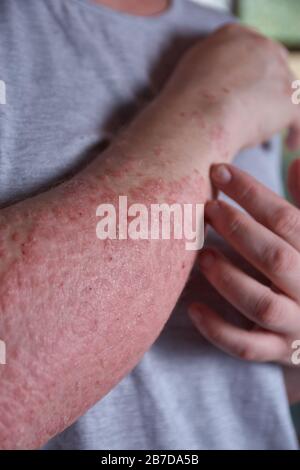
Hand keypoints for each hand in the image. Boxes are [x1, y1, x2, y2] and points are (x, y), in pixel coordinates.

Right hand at [164, 24, 299, 154]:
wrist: (194, 118)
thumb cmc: (182, 105)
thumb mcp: (189, 72)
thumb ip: (209, 71)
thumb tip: (216, 87)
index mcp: (233, 36)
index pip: (251, 52)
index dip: (250, 75)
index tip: (246, 93)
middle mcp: (260, 46)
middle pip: (273, 68)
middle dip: (267, 91)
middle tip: (259, 113)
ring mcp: (277, 71)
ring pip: (287, 92)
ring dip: (279, 112)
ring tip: (270, 133)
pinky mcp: (288, 99)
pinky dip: (296, 132)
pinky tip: (290, 144)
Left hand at [188, 160, 299, 365]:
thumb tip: (294, 160)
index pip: (287, 220)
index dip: (252, 192)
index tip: (219, 171)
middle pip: (275, 259)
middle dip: (238, 230)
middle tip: (207, 208)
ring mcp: (296, 325)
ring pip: (260, 304)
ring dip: (228, 278)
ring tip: (202, 255)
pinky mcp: (279, 352)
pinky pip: (247, 347)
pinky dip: (218, 330)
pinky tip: (193, 308)